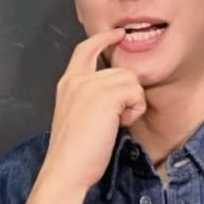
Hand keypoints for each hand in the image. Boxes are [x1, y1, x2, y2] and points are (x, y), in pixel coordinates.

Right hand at [41, 27, 145, 190]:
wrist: (67, 169)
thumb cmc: (74, 152)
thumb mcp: (77, 115)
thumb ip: (91, 97)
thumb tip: (118, 91)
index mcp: (68, 83)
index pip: (85, 49)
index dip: (104, 39)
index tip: (118, 34)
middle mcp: (78, 79)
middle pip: (121, 70)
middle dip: (127, 94)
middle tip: (116, 119)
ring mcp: (91, 86)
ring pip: (131, 80)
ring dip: (132, 104)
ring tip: (115, 123)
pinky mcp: (105, 96)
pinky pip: (136, 94)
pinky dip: (134, 111)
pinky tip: (119, 125)